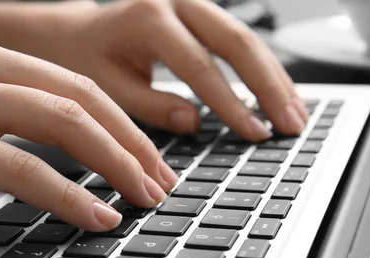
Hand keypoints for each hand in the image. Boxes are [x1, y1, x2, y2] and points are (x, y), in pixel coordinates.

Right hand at [0, 29, 176, 229]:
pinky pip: (20, 167)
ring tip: (143, 200)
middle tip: (160, 182)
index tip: (149, 160)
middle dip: (130, 144)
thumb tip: (69, 157)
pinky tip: (95, 215)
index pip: (74, 84)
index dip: (121, 125)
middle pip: (79, 99)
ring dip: (113, 165)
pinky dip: (67, 194)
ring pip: (61, 124)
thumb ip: (7, 121)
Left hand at [29, 0, 306, 139]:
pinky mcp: (199, 14)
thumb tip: (195, 123)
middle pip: (237, 42)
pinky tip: (277, 93)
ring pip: (245, 39)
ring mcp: (191, 3)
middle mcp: (176, 2)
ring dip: (274, 78)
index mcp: (149, 19)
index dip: (232, 103)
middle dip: (269, 87)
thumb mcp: (108, 87)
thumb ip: (152, 106)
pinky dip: (260, 69)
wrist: (74, 32)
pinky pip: (237, 40)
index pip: (201, 66)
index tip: (254, 133)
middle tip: (291, 124)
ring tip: (295, 113)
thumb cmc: (84, 59)